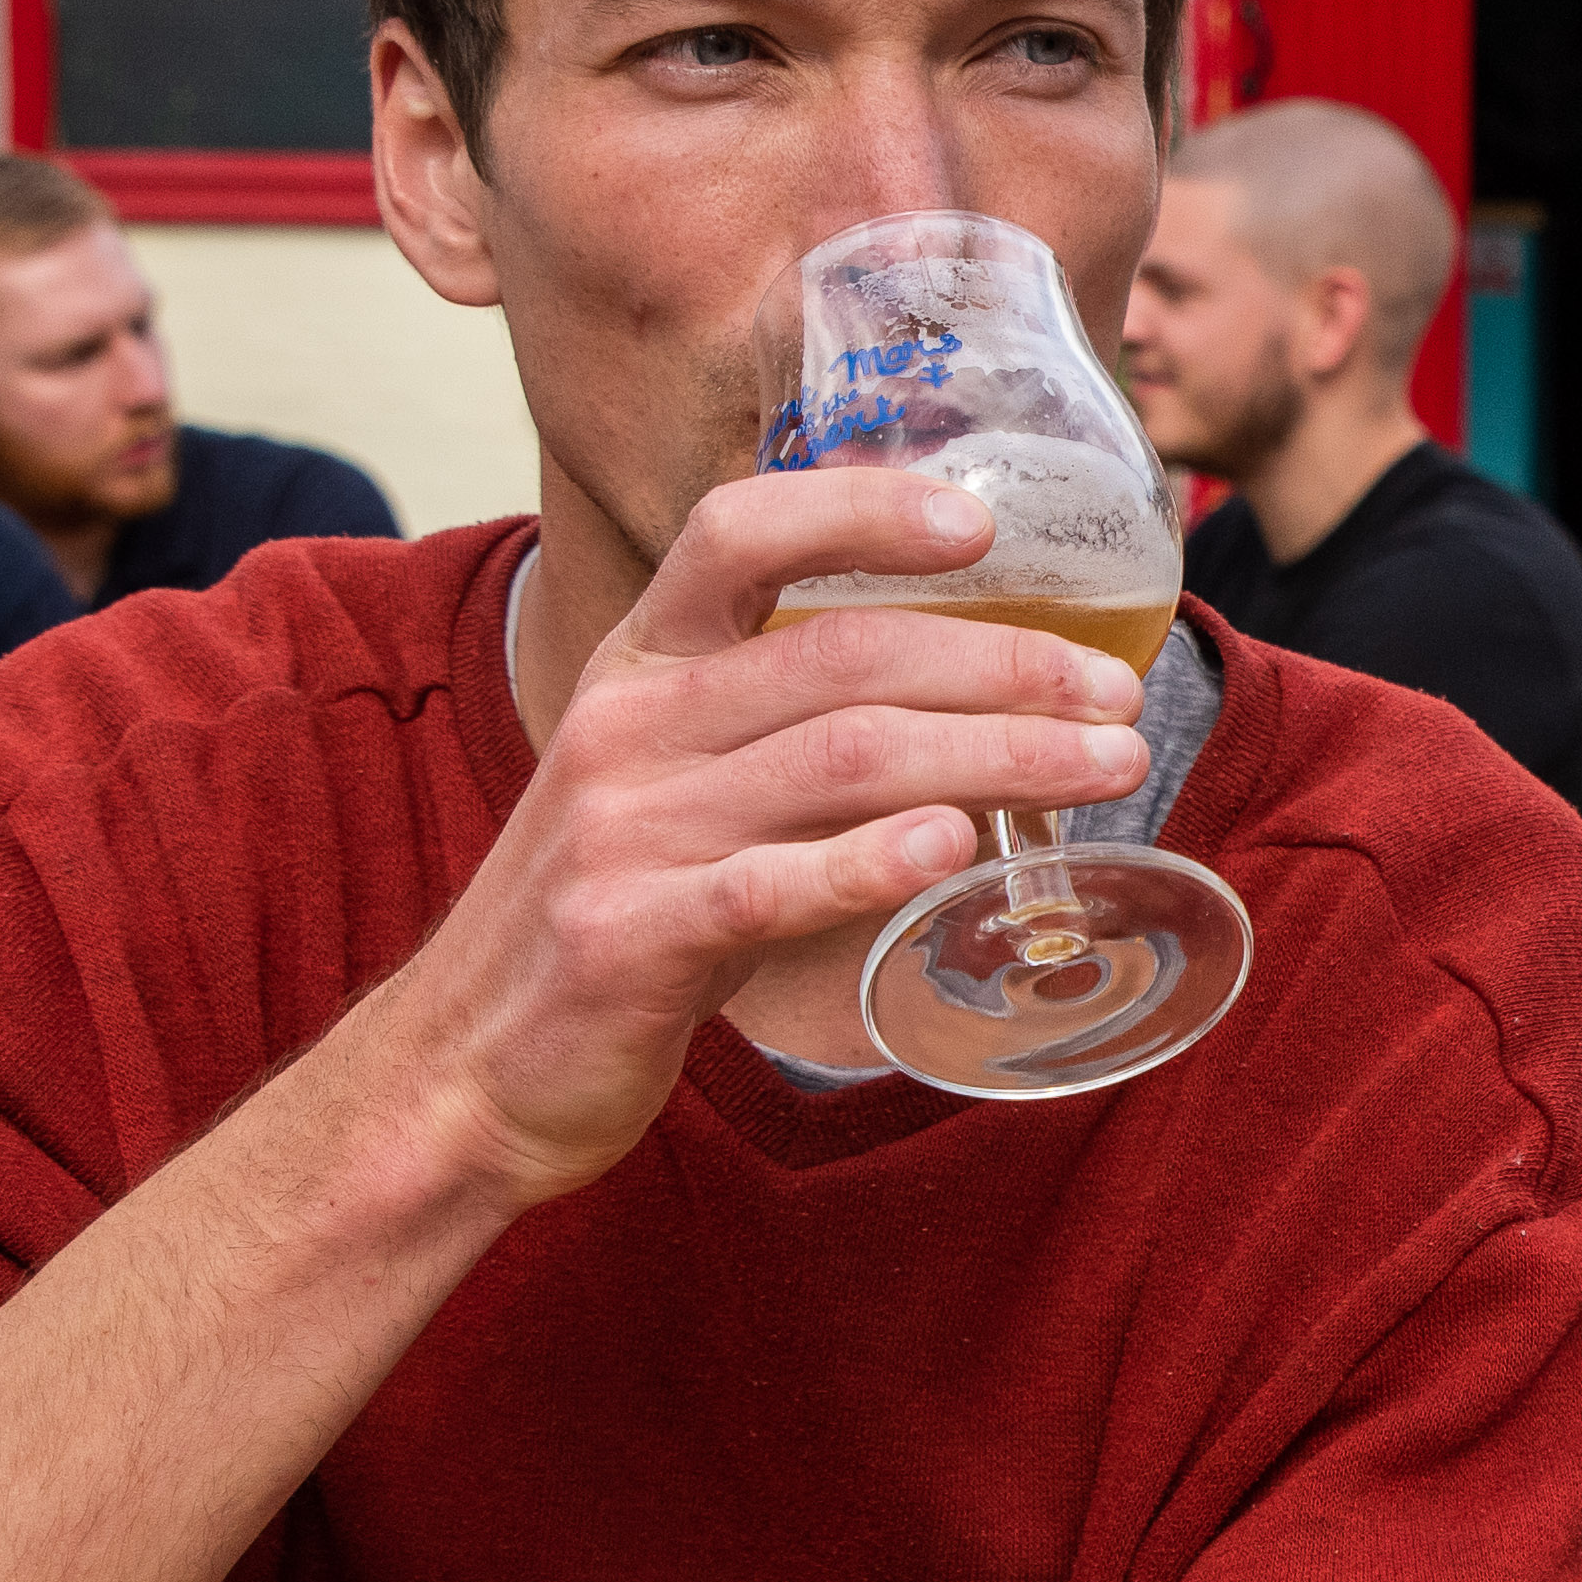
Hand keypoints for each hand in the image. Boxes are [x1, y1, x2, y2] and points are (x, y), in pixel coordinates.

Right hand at [356, 464, 1153, 1215]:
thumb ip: (778, 733)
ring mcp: (626, 831)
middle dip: (1003, 666)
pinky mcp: (636, 939)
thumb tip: (966, 697)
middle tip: (1112, 694)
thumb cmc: (610, 920)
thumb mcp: (668, 789)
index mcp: (636, 669)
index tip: (982, 520)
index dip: (860, 511)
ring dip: (995, 756)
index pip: (737, 534)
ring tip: (1103, 767)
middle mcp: (627, 728)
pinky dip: (875, 862)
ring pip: (843, 759)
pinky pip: (773, 886)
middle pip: (840, 656)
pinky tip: (960, 850)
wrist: (468, 1070)